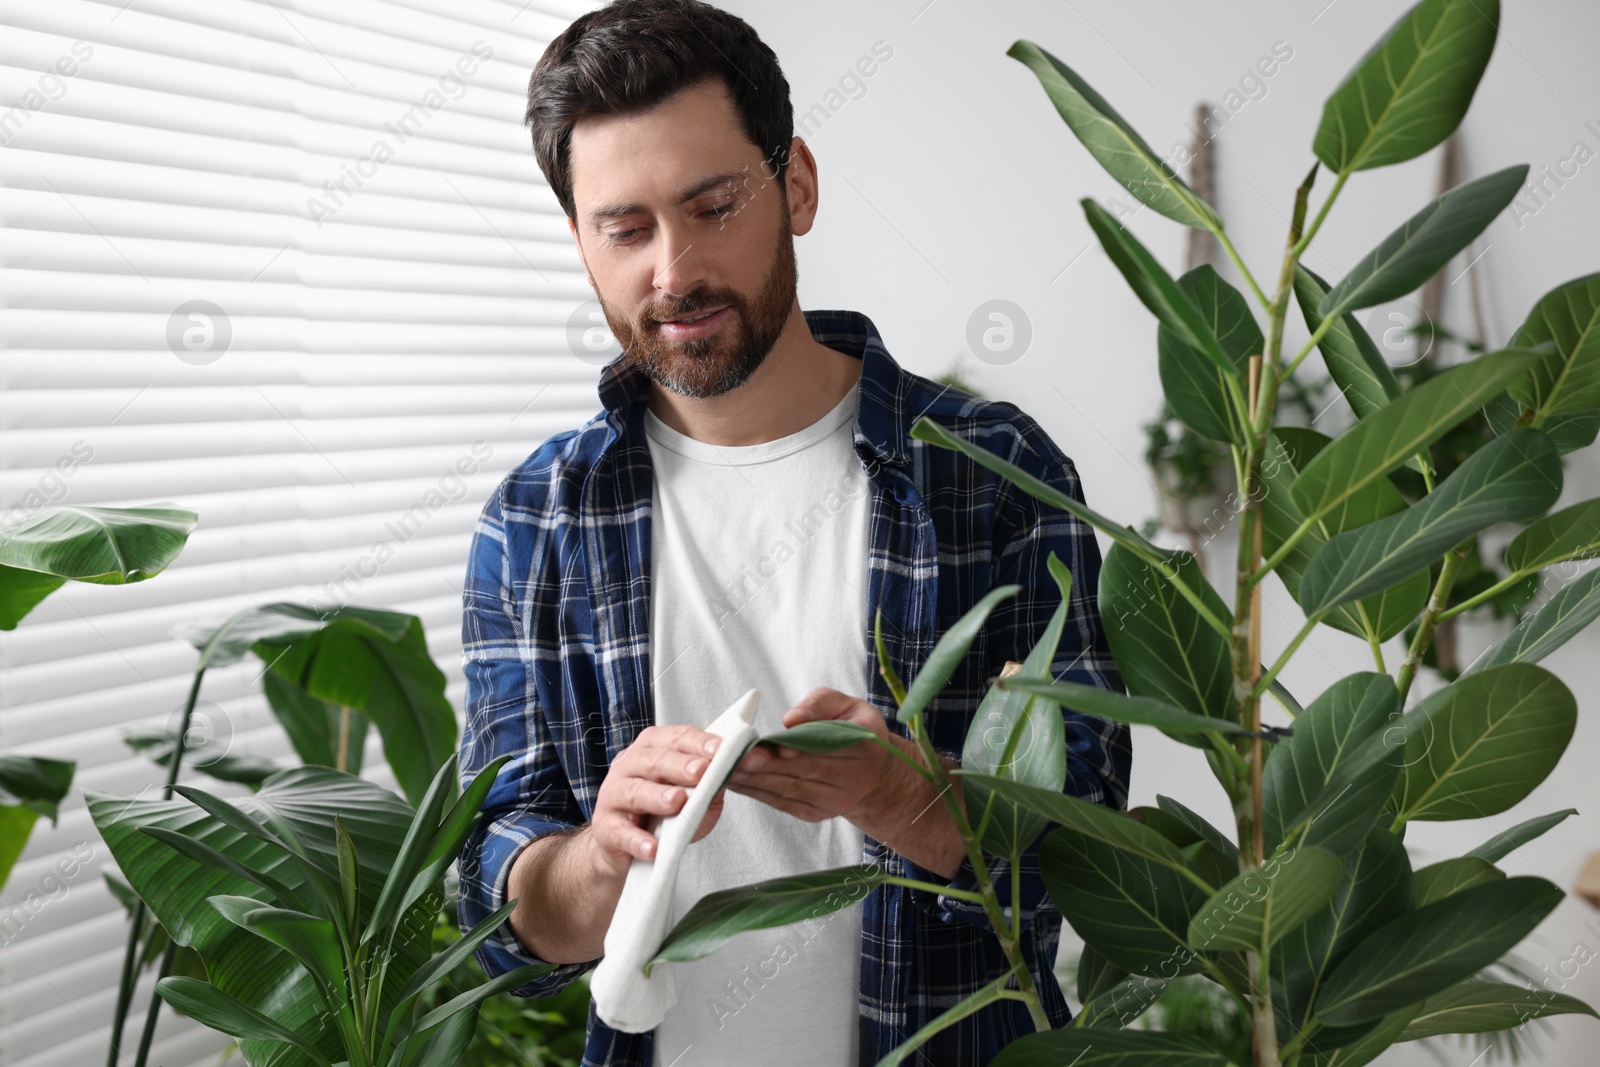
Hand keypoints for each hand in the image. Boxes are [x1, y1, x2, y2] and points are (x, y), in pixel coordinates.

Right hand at [586, 723, 768, 878]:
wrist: (627, 848)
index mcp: (652, 749)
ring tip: (678, 802)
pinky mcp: (605, 827)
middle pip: (653, 760)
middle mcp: (629, 765)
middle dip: (679, 765)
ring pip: (634, 791)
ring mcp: (613, 795)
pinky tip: (652, 847)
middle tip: (701, 771)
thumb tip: (732, 774)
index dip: (698, 742)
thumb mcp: (693, 799)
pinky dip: (636, 839)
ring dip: (657, 796)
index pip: (675, 738)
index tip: (720, 749)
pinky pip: (619, 831)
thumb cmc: (662, 815)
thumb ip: (710, 786)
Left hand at [727, 687, 896, 824]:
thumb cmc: (853, 729)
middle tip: (739, 757)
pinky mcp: (817, 814)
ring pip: (792, 790)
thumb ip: (819, 705)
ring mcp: (836, 802)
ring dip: (757, 780)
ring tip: (729, 768)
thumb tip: (790, 720)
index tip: (776, 745)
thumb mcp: (847, 705)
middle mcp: (855, 780)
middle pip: (807, 771)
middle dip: (770, 765)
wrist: (874, 774)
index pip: (831, 748)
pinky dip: (759, 793)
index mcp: (866, 747)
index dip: (803, 748)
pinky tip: (737, 782)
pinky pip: (785, 803)